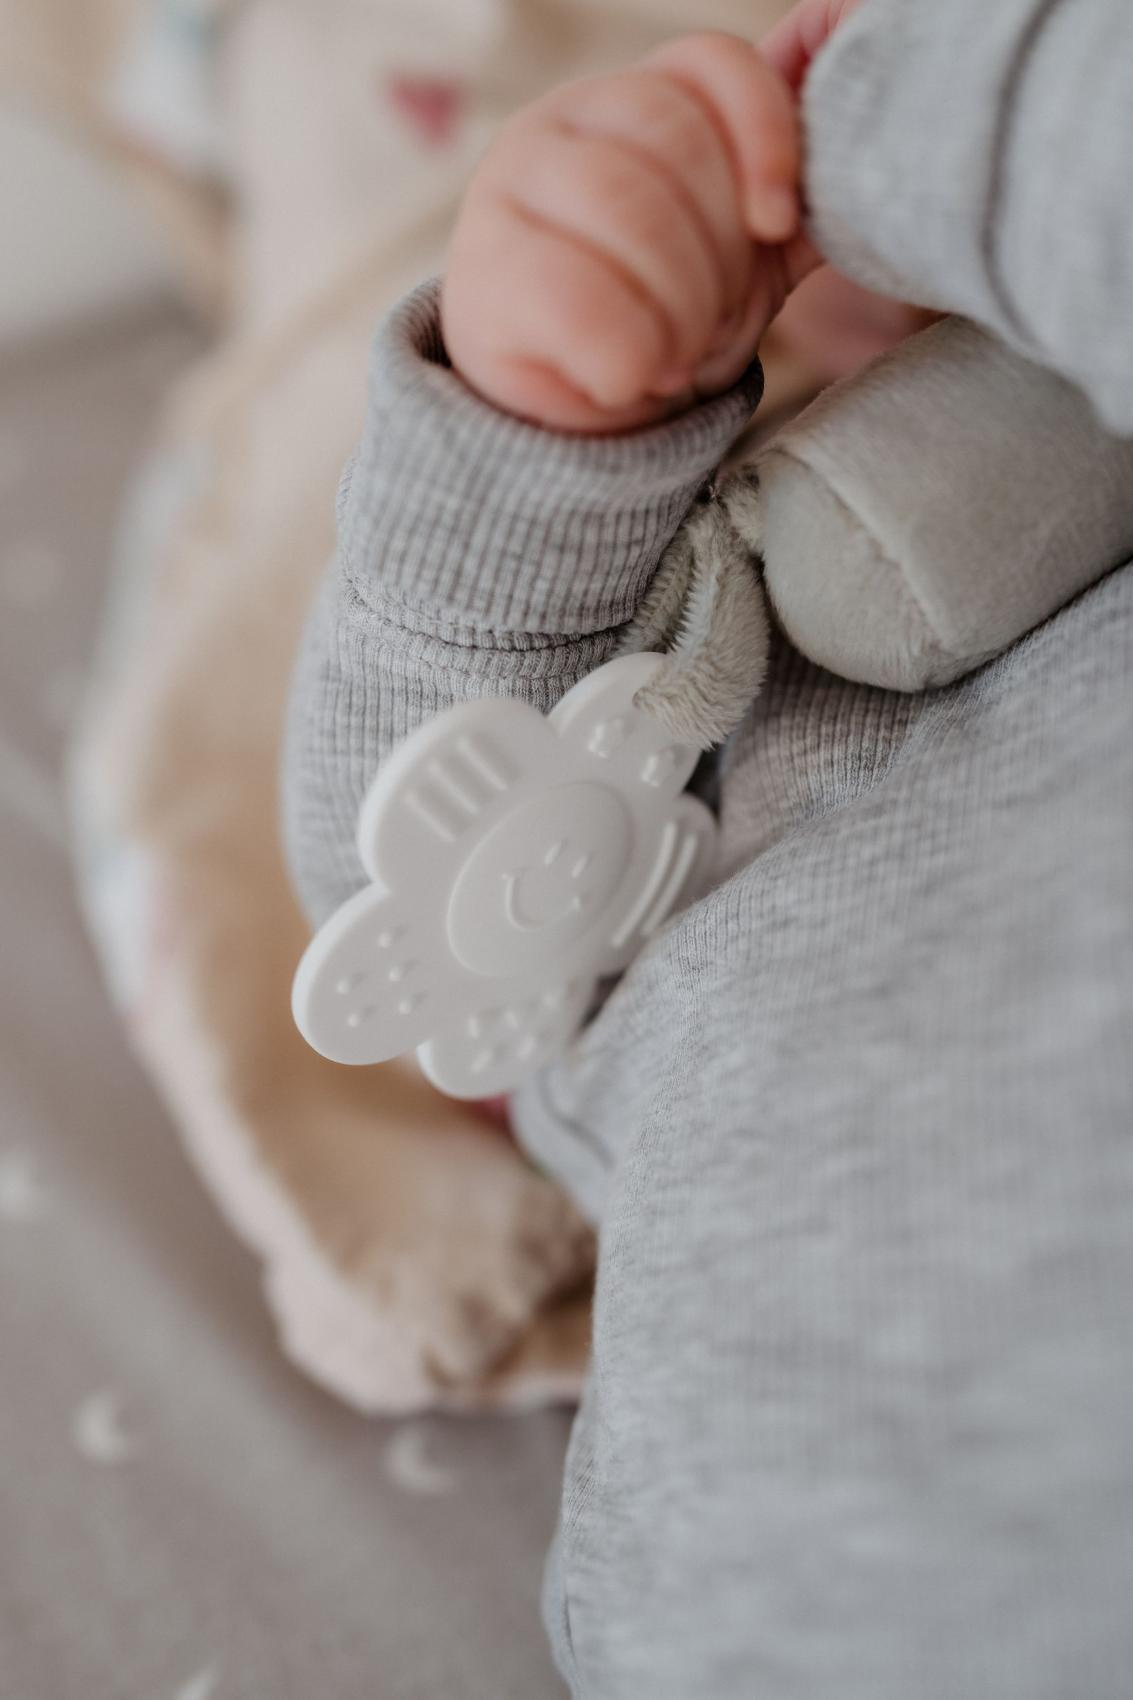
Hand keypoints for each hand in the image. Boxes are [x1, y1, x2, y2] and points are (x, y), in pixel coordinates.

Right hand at [443, 33, 817, 433]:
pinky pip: (580, 298)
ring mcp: (507, 189)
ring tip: (674, 355)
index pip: (711, 64)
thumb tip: (855, 159)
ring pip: (628, 208)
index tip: (776, 224)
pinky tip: (627, 378)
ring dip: (676, 308)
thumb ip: (779, 200)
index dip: (764, 136)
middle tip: (712, 323)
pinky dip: (627, 357)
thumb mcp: (734, 258)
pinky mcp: (479, 274)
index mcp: (630, 101)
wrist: (566, 421)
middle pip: (674, 141)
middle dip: (717, 254)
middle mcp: (559, 122)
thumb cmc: (658, 326)